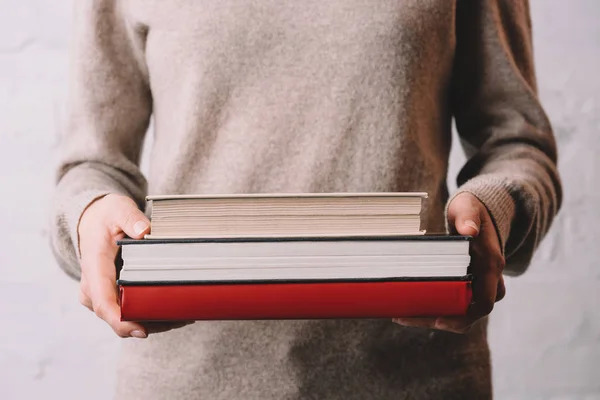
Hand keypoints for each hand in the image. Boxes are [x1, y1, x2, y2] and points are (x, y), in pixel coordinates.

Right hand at [78, 194, 193, 337]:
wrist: (93, 221)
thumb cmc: (106, 216)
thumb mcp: (118, 209)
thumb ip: (130, 219)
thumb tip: (144, 231)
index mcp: (93, 267)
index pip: (103, 302)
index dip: (121, 320)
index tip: (142, 330)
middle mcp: (93, 288)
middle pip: (118, 316)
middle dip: (149, 322)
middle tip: (182, 318)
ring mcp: (102, 295)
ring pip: (126, 318)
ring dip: (154, 321)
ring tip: (186, 315)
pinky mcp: (113, 297)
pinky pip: (130, 312)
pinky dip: (152, 315)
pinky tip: (176, 311)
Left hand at [393, 192, 505, 332]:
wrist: (477, 212)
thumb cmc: (472, 211)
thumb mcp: (469, 209)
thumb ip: (468, 217)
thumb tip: (469, 230)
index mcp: (491, 265)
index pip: (484, 303)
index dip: (464, 316)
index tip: (439, 320)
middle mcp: (488, 279)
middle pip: (468, 314)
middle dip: (439, 321)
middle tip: (405, 318)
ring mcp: (478, 283)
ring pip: (460, 311)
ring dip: (433, 317)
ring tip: (401, 316)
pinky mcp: (467, 283)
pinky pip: (453, 302)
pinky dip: (434, 307)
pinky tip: (410, 306)